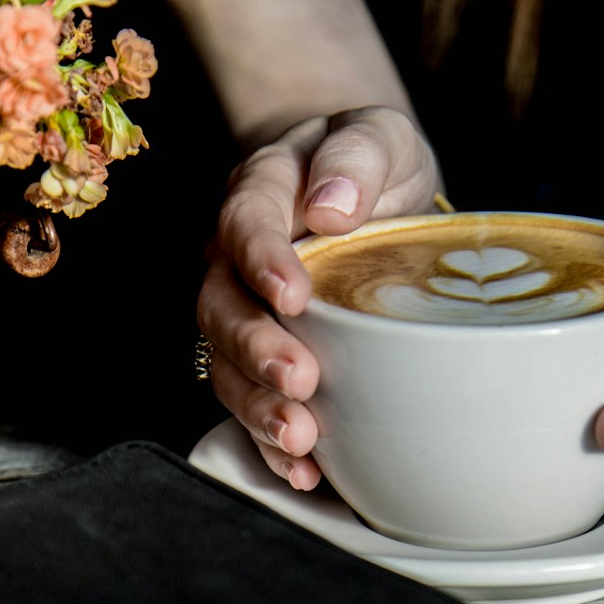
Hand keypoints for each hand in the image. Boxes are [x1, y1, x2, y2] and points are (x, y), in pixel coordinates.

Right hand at [197, 106, 441, 487]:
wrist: (364, 196)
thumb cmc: (370, 165)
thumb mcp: (381, 133)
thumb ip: (358, 154)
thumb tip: (331, 204)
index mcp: (262, 192)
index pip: (244, 222)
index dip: (261, 260)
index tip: (293, 295)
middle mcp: (235, 257)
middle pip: (222, 307)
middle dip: (255, 350)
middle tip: (300, 381)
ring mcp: (243, 311)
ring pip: (225, 364)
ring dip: (257, 408)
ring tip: (300, 440)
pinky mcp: (262, 356)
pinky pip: (251, 402)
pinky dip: (270, 443)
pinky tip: (303, 469)